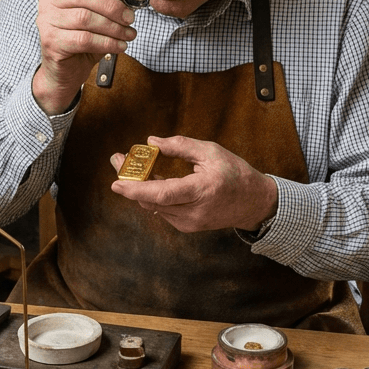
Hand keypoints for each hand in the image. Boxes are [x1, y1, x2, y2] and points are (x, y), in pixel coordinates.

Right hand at [32, 0, 136, 114]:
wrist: (65, 72)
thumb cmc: (82, 42)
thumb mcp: (96, 19)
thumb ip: (107, 6)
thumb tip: (131, 1)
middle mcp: (50, 1)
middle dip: (112, 6)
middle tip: (129, 18)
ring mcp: (47, 21)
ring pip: (85, 18)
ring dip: (113, 27)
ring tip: (128, 35)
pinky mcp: (51, 42)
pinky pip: (84, 39)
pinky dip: (107, 43)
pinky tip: (119, 47)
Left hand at [109, 134, 277, 233]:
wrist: (252, 203)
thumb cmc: (234, 174)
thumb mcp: (211, 151)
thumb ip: (180, 146)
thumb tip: (152, 141)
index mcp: (202, 190)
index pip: (163, 193)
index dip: (137, 188)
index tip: (116, 182)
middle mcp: (194, 211)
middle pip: (152, 200)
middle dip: (130, 181)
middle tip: (117, 161)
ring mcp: (190, 222)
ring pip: (154, 206)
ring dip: (139, 187)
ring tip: (129, 166)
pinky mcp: (187, 226)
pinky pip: (162, 210)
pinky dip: (153, 195)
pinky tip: (151, 180)